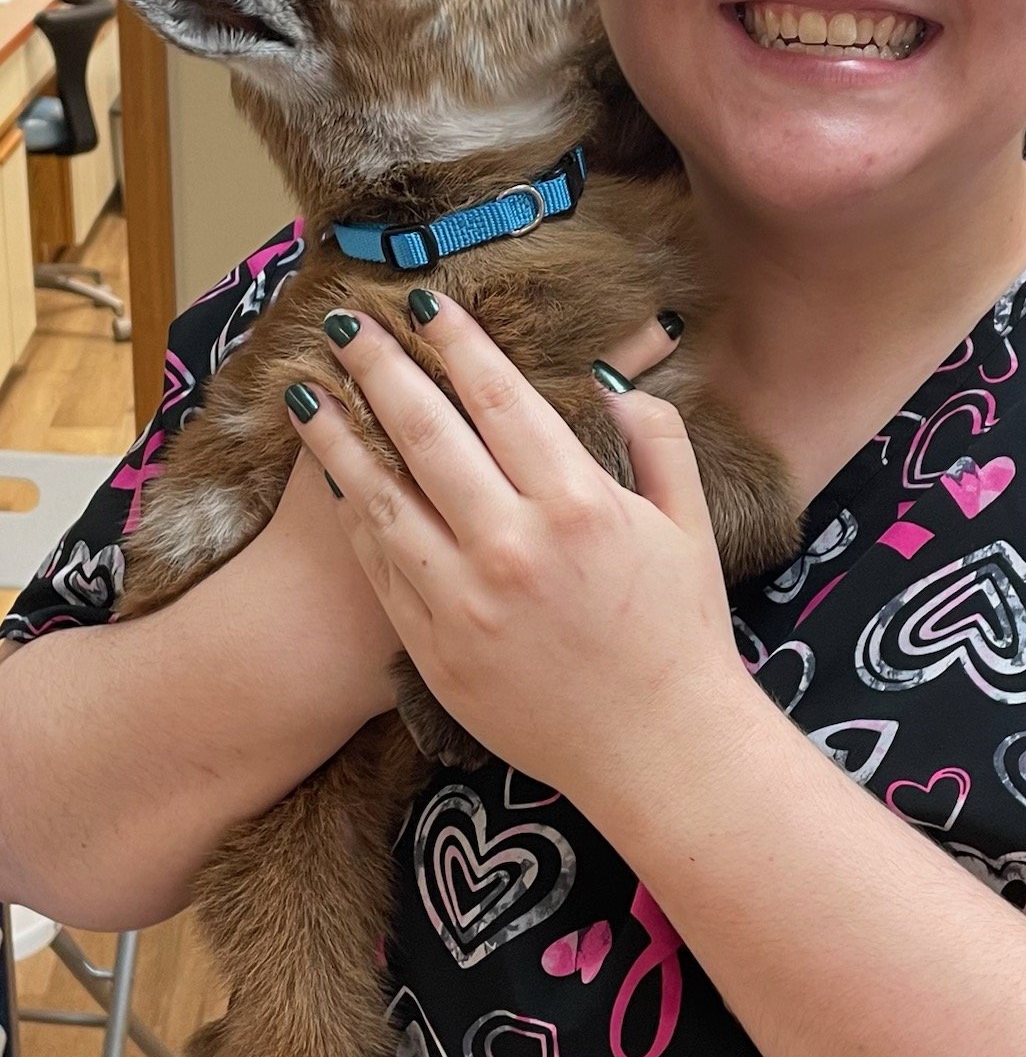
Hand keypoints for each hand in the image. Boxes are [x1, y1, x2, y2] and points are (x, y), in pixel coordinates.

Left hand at [280, 297, 759, 808]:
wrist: (658, 752)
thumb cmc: (681, 633)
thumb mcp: (687, 524)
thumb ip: (656, 440)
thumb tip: (611, 380)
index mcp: (578, 502)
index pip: (500, 397)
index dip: (456, 343)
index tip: (421, 303)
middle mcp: (512, 544)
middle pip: (427, 432)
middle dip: (381, 368)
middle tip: (347, 323)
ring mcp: (465, 600)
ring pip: (383, 497)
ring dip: (338, 438)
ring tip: (305, 392)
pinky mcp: (436, 649)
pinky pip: (382, 567)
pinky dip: (355, 517)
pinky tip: (336, 482)